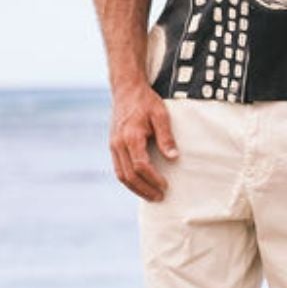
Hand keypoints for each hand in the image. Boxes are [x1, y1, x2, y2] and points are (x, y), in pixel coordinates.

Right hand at [108, 83, 178, 200]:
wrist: (126, 90)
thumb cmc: (145, 101)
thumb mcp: (160, 115)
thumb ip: (166, 137)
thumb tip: (173, 157)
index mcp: (131, 136)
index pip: (141, 166)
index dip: (153, 179)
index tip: (166, 186)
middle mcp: (118, 143)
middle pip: (129, 175)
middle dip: (145, 189)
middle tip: (160, 197)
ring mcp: (113, 145)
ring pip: (121, 175)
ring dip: (135, 188)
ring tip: (150, 195)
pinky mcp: (113, 146)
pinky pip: (118, 168)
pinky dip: (129, 180)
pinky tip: (140, 184)